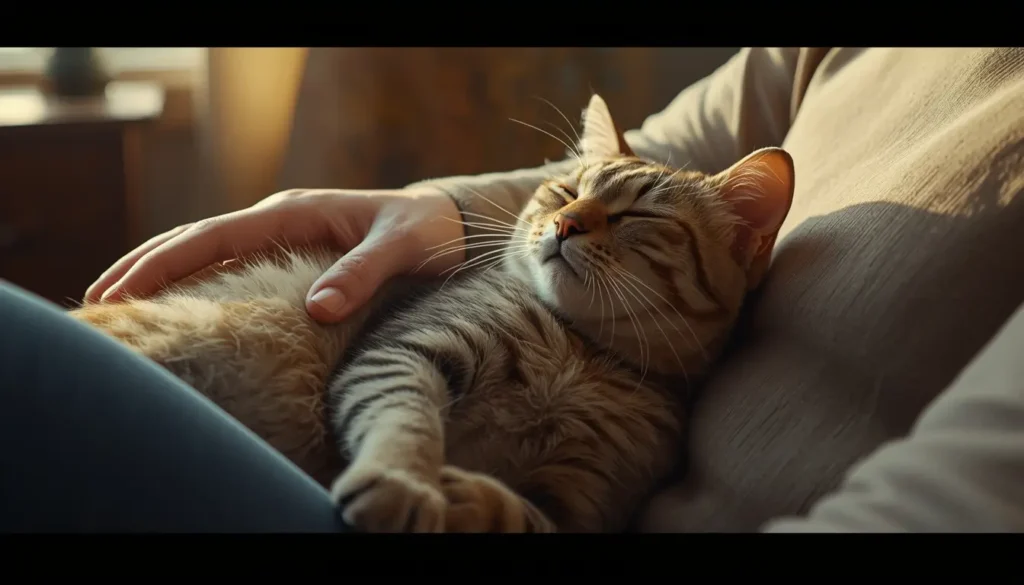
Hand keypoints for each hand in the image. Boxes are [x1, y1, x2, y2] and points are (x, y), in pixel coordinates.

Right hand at [84, 186, 465, 322]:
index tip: (125, 288)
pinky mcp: (291, 253)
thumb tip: (316, 307)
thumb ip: (363, 272)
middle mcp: (280, 220)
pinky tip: (177, 303)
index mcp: (296, 213)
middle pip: (196, 239)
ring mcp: (282, 235)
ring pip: (207, 249)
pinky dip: (195, 278)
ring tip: (119, 300)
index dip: (165, 262)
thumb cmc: (428, 235)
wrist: (448, 224)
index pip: (215, 236)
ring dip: (162, 270)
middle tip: (98, 299)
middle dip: (146, 265)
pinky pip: (230, 263)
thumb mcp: (402, 249)